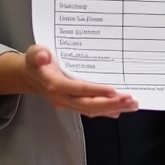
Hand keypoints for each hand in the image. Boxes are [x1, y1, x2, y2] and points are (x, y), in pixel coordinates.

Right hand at [23, 45, 137, 116]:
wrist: (32, 76)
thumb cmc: (36, 63)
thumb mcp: (34, 53)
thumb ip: (37, 55)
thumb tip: (42, 55)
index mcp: (55, 85)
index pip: (79, 89)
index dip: (97, 91)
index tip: (114, 91)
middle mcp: (63, 98)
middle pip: (89, 105)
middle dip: (111, 104)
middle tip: (130, 100)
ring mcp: (70, 103)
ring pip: (93, 110)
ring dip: (113, 108)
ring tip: (132, 105)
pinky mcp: (75, 103)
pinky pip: (92, 110)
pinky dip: (107, 111)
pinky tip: (121, 110)